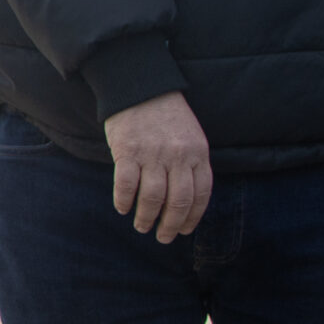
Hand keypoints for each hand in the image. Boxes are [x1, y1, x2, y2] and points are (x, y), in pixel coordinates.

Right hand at [103, 91, 212, 242]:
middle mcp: (178, 156)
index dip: (192, 217)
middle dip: (170, 225)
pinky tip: (122, 208)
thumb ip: (191, 163)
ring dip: (147, 218)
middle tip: (163, 237)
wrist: (139, 86)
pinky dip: (124, 201)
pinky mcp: (127, 151)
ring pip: (153, 198)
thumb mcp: (190, 136)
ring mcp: (152, 154)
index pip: (200, 194)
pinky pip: (126, 185)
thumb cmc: (166, 114)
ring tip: (142, 226)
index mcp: (198, 153)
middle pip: (178, 201)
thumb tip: (186, 200)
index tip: (183, 230)